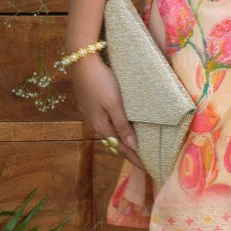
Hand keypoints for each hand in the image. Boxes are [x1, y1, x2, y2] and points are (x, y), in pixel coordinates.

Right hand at [69, 53, 142, 170]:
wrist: (81, 61)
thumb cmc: (101, 81)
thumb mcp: (114, 104)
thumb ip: (123, 125)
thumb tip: (132, 146)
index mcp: (101, 126)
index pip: (122, 148)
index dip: (135, 159)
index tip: (149, 168)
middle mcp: (94, 124)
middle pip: (115, 143)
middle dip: (130, 152)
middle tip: (146, 160)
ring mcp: (90, 115)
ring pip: (110, 133)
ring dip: (122, 141)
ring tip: (136, 147)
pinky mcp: (89, 106)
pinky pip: (106, 124)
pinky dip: (116, 130)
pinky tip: (123, 128)